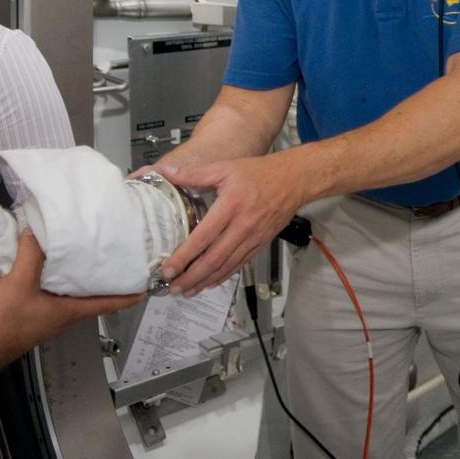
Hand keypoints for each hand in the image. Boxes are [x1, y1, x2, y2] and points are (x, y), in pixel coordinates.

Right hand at [0, 231, 141, 359]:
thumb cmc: (5, 321)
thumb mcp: (19, 282)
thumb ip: (31, 255)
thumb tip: (38, 230)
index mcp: (69, 311)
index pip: (107, 303)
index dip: (127, 296)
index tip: (145, 288)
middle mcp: (63, 316)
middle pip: (92, 298)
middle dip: (104, 281)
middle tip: (115, 260)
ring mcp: (48, 317)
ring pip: (71, 296)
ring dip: (80, 279)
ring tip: (86, 256)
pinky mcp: (32, 315)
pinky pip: (53, 295)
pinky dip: (58, 281)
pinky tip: (49, 267)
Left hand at [150, 156, 302, 296]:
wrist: (294, 180)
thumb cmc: (258, 172)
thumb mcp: (224, 168)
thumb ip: (193, 173)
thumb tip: (165, 171)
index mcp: (230, 206)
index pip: (202, 237)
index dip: (184, 256)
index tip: (168, 269)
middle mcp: (242, 226)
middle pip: (213, 259)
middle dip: (191, 277)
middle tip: (173, 288)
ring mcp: (253, 238)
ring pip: (226, 266)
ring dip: (205, 281)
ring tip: (187, 291)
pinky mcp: (261, 244)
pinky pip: (239, 264)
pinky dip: (223, 276)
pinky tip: (210, 282)